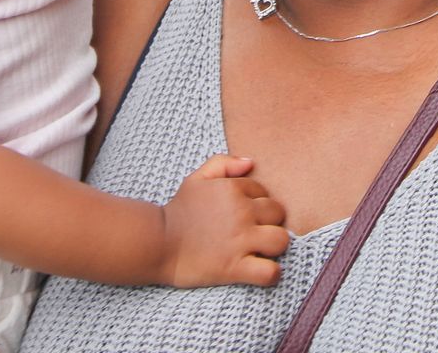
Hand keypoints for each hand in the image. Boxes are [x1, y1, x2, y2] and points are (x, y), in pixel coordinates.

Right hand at [158, 154, 288, 287]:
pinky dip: (270, 275)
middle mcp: (241, 212)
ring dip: (274, 246)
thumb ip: (223, 163)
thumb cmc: (177, 212)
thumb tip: (250, 163)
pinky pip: (269, 272)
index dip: (257, 204)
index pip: (265, 193)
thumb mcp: (196, 179)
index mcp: (233, 189)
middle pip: (278, 213)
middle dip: (269, 222)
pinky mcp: (235, 267)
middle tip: (253, 232)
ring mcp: (240, 241)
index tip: (243, 216)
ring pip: (281, 240)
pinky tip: (260, 271)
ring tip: (260, 251)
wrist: (156, 243)